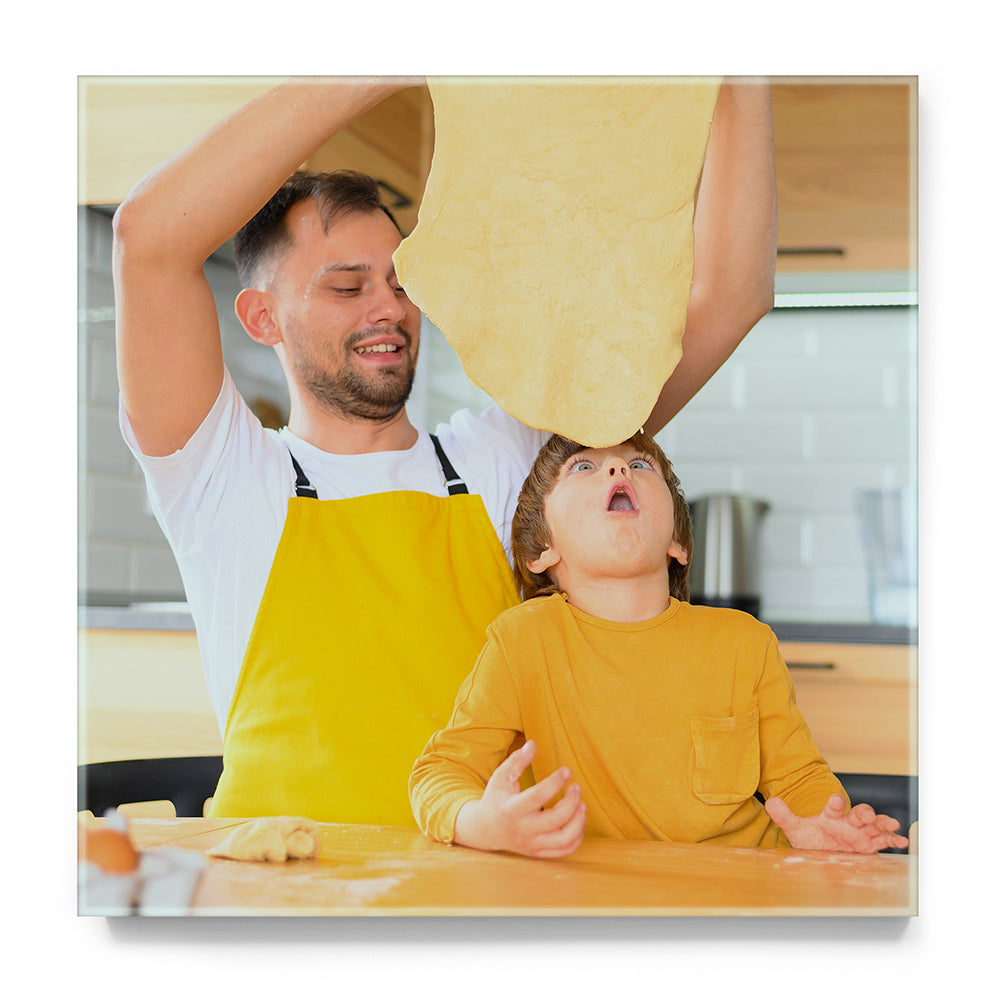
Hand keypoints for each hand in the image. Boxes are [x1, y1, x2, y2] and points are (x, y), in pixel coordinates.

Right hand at [454, 740, 586, 858]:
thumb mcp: (501, 777)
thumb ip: (516, 761)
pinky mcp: (539, 853)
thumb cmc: (496, 799)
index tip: (566, 770)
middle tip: (576, 787)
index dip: (555, 782)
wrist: (486, 830)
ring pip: (563, 840)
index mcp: (511, 810)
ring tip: (582, 804)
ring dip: (578, 821)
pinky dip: (577, 836)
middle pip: (555, 820)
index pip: (537, 797)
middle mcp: (523, 830)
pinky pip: (564, 850)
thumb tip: (532, 744)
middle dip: (571, 802)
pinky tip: (578, 819)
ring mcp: (532, 844)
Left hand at [765, 794, 908, 853]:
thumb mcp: (796, 830)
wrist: (819, 854)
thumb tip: (770, 802)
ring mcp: (859, 834)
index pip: (834, 806)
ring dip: (882, 823)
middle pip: (859, 813)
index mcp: (831, 816)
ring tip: (892, 824)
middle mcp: (847, 823)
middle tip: (867, 814)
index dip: (836, 803)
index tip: (836, 800)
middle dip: (864, 812)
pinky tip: (901, 841)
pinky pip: (882, 842)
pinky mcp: (868, 846)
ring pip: (874, 826)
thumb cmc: (810, 839)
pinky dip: (892, 841)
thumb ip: (784, 816)